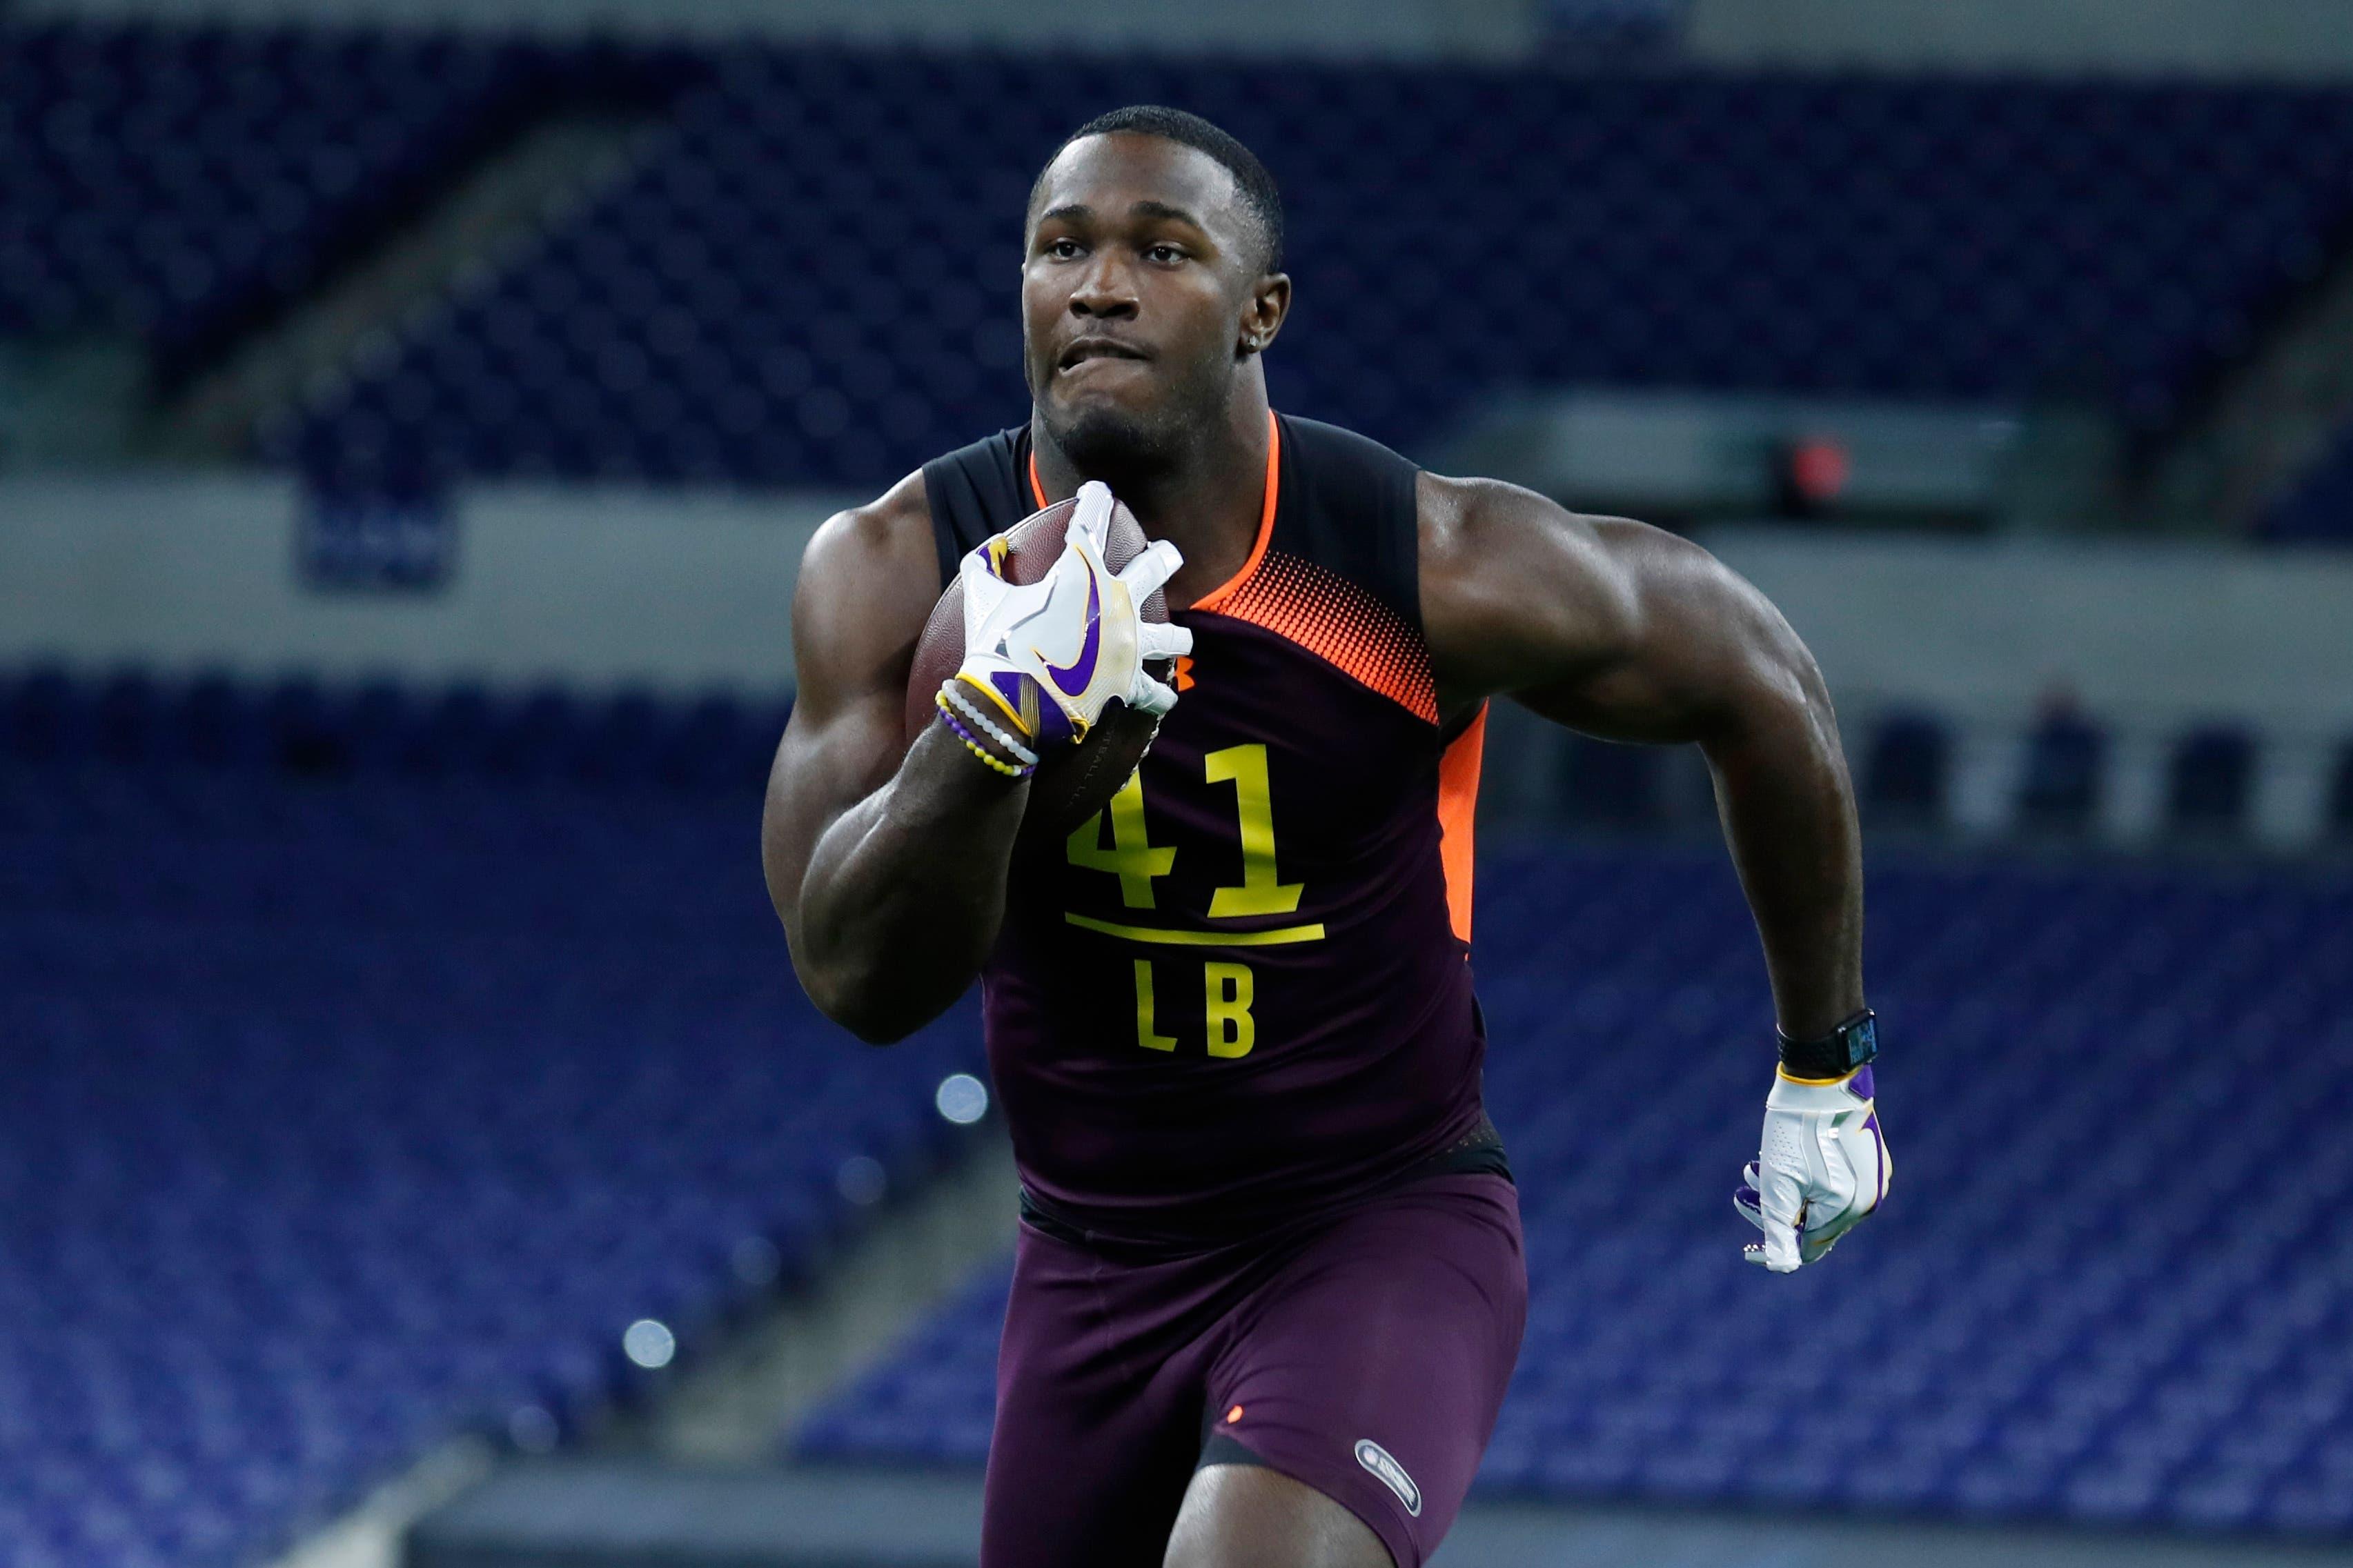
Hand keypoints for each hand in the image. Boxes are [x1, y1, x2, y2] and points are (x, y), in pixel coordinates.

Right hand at [953, 481, 1193, 751]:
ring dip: (1176, 638)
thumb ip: (984, 565)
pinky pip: (1154, 692)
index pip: (1090, 521)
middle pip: (1152, 568)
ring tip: (1184, 641)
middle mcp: (1115, 603)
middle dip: (1164, 557)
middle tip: (1169, 554)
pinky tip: (1165, 699)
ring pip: (1169, 637)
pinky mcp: (1128, 683)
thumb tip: (992, 546)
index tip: (1096, 491)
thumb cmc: (994, 644)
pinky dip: (1158, 697)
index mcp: (1080, 573)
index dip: (1094, 499)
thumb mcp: (981, 596)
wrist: (1011, 700)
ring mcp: (1128, 644)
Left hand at [1735, 1065, 1888, 1271]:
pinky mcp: (1872, 1159)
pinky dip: (1807, 1179)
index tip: (1748, 1250)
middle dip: (1775, 1212)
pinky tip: (1782, 1159)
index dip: (1776, 1250)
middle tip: (1743, 1192)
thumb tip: (1780, 1267)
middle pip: (1814, 1224)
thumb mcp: (1778, 1183)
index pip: (1810, 1248)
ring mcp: (1875, 1178)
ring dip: (1786, 1192)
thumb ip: (1779, 1229)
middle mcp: (1871, 1199)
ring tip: (1753, 1169)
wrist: (1822, 1079)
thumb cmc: (1796, 1131)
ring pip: (1822, 1201)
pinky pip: (1837, 1182)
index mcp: (1850, 1209)